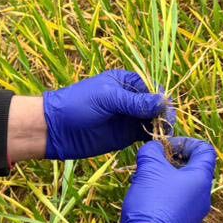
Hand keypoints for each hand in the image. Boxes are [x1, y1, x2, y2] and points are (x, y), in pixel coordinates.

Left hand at [43, 70, 169, 160]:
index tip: (165, 109)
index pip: (152, 88)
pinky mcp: (126, 136)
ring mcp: (129, 118)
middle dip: (163, 113)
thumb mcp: (107, 98)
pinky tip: (157, 140)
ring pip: (153, 120)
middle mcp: (130, 99)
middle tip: (166, 124)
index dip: (160, 98)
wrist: (56, 129)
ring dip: (160, 126)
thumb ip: (134, 101)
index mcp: (126, 82)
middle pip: (155, 105)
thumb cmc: (78, 105)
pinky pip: (145, 134)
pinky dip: (153, 137)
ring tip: (163, 133)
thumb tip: (162, 102)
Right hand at [118, 138, 216, 222]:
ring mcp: (196, 213)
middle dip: (173, 160)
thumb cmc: (153, 202)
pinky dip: (166, 196)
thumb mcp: (149, 168)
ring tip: (147, 179)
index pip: (205, 150)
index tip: (166, 146)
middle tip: (154, 162)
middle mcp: (204, 196)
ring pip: (184, 187)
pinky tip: (148, 199)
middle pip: (193, 169)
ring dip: (167, 178)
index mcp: (202, 179)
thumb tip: (154, 147)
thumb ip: (152, 151)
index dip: (186, 142)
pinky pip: (178, 204)